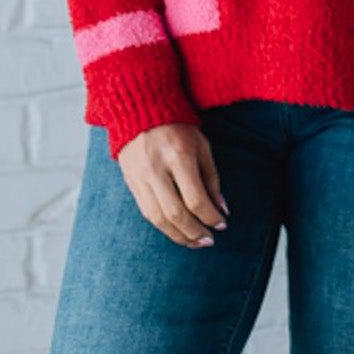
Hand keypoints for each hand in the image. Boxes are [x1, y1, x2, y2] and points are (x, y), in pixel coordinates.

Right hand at [116, 123, 229, 248]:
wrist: (139, 111)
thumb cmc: (177, 127)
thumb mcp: (202, 146)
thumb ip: (212, 179)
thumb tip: (221, 210)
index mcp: (178, 156)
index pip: (195, 199)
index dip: (210, 217)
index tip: (222, 224)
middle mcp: (156, 169)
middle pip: (175, 213)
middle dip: (195, 232)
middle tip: (209, 241)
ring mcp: (140, 177)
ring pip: (158, 218)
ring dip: (178, 236)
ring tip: (194, 243)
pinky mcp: (131, 183)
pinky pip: (147, 212)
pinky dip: (164, 227)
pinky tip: (177, 232)